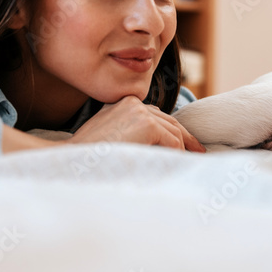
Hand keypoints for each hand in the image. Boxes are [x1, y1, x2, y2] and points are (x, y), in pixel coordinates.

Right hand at [66, 96, 205, 152]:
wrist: (72, 162)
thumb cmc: (87, 158)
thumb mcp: (110, 137)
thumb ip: (131, 133)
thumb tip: (159, 144)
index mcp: (124, 104)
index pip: (157, 116)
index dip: (174, 131)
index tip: (188, 145)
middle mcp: (134, 103)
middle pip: (170, 122)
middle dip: (185, 139)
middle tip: (199, 153)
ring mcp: (140, 112)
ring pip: (174, 134)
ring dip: (179, 152)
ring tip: (185, 165)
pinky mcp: (147, 125)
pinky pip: (172, 144)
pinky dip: (173, 157)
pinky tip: (167, 168)